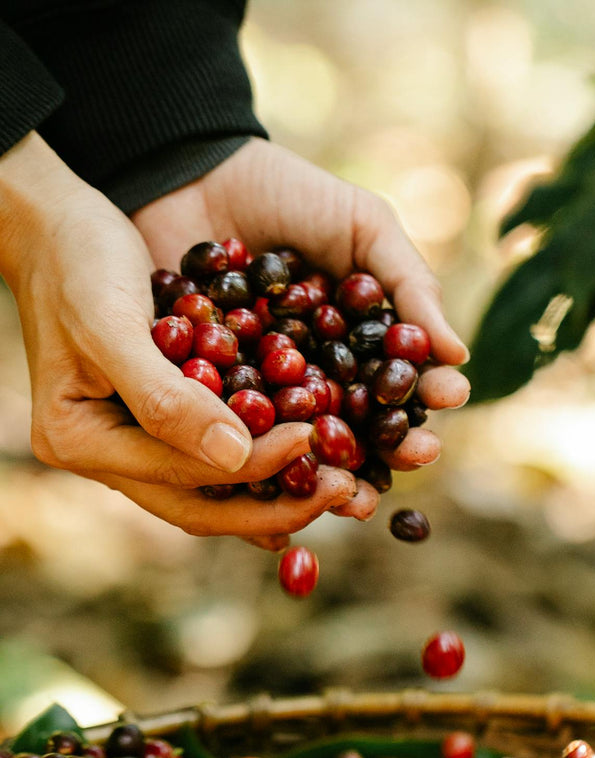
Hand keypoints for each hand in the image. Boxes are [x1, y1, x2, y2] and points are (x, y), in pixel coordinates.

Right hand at [0, 133, 352, 542]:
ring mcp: (136, 446)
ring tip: (343, 487)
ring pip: (217, 492)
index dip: (256, 465)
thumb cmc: (77, 262)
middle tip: (348, 490)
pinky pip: (221, 458)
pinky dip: (267, 465)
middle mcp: (109, 457)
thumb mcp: (111, 322)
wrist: (59, 226)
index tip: (315, 437)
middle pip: (204, 507)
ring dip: (280, 494)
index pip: (184, 475)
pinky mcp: (165, 424)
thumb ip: (165, 396)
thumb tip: (235, 458)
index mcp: (82, 441)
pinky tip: (313, 466)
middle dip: (279, 506)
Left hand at [132, 138, 470, 544]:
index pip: (404, 382)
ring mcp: (269, 394)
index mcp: (364, 344)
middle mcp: (324, 378)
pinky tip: (282, 479)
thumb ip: (410, 284)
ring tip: (357, 489)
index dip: (430, 393)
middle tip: (417, 455)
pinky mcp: (213, 400)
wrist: (190, 173)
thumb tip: (459, 353)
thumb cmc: (290, 194)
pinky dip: (260, 458)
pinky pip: (239, 436)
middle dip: (394, 447)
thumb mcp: (363, 227)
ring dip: (336, 472)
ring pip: (307, 446)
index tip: (450, 396)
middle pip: (364, 428)